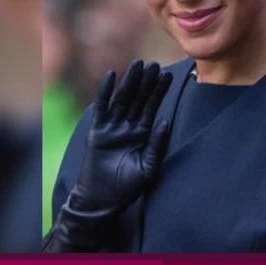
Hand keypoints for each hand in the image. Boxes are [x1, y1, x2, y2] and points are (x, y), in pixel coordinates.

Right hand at [44, 60, 171, 251]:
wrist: (102, 200)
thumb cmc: (126, 188)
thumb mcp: (148, 167)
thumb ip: (156, 145)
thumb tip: (166, 122)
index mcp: (142, 135)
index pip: (152, 108)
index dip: (159, 92)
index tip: (168, 75)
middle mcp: (127, 128)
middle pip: (138, 99)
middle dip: (146, 82)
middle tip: (154, 64)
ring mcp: (112, 128)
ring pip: (122, 99)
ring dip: (130, 81)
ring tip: (138, 64)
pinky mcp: (97, 131)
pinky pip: (102, 107)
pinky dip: (106, 91)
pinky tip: (111, 76)